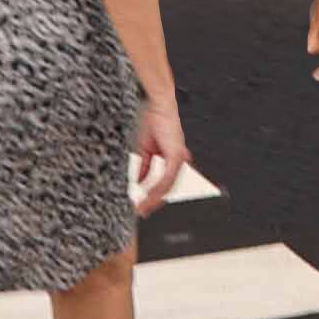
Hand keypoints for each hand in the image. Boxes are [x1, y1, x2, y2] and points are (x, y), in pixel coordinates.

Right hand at [128, 95, 191, 214]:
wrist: (159, 107)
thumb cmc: (155, 122)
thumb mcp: (146, 150)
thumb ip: (145, 168)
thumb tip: (140, 182)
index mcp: (173, 160)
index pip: (166, 184)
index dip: (155, 197)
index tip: (144, 206)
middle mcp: (179, 162)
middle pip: (168, 190)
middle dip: (154, 203)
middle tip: (142, 211)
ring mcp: (179, 160)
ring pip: (167, 187)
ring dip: (153, 199)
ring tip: (142, 207)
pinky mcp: (176, 157)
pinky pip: (166, 178)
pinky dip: (156, 188)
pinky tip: (147, 195)